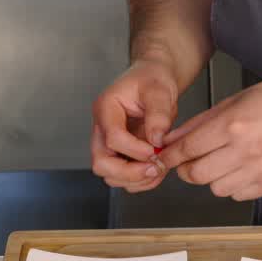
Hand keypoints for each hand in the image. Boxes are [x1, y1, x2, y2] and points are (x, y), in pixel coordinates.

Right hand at [90, 60, 177, 193]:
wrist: (153, 79)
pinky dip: (140, 181)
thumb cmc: (152, 79)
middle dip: (129, 172)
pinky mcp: (119, 153)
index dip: (135, 150)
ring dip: (135, 179)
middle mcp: (102, 128)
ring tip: (158, 168)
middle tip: (155, 168)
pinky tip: (156, 170)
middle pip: (101, 163)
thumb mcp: (160, 89)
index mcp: (106, 108)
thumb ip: (159, 114)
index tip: (155, 150)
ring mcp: (108, 143)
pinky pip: (123, 177)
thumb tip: (157, 140)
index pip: (112, 138)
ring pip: (110, 175)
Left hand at [158, 77, 261, 201]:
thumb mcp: (234, 100)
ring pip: (216, 189)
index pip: (189, 148)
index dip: (172, 156)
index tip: (166, 158)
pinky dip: (232, 186)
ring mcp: (259, 169)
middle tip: (190, 163)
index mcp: (233, 125)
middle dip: (187, 170)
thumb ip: (200, 123)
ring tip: (221, 164)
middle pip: (198, 174)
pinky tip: (239, 170)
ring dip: (211, 179)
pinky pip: (238, 195)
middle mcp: (245, 150)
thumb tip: (173, 139)